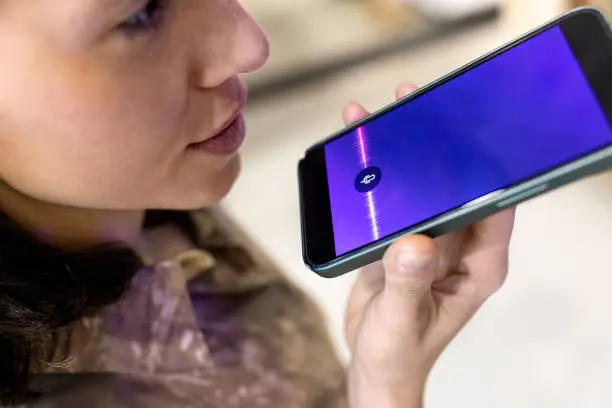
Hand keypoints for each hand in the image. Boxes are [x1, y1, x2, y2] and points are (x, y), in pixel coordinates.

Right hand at [342, 83, 514, 407]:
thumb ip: (407, 280)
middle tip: (414, 104)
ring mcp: (428, 242)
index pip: (493, 203)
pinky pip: (391, 203)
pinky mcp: (400, 242)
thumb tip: (413, 241)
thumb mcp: (402, 319)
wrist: (375, 365)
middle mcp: (457, 246)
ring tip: (377, 119)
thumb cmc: (399, 353)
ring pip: (419, 189)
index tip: (466, 125)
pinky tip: (356, 154)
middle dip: (435, 145)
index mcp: (477, 263)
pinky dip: (375, 180)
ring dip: (400, 156)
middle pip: (453, 185)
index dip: (485, 163)